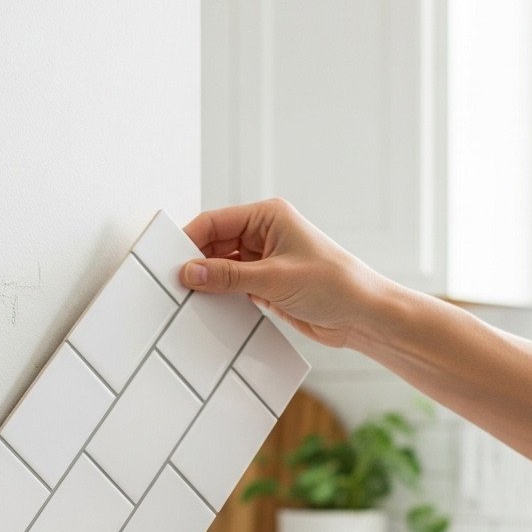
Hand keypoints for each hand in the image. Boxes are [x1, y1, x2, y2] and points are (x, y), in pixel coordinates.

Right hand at [181, 198, 385, 347]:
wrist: (362, 316)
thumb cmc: (335, 284)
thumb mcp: (274, 278)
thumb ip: (229, 276)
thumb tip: (192, 272)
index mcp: (269, 216)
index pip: (216, 222)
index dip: (190, 240)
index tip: (170, 261)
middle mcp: (265, 234)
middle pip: (215, 244)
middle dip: (197, 263)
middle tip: (176, 284)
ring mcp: (265, 260)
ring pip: (222, 267)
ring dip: (209, 282)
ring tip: (190, 299)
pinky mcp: (266, 285)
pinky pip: (233, 286)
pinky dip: (221, 296)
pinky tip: (210, 308)